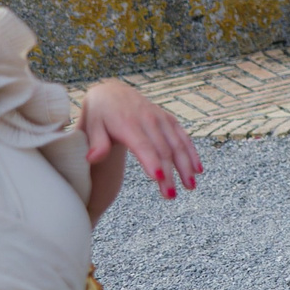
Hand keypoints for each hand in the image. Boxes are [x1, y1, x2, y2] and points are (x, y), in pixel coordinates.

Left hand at [81, 80, 201, 198]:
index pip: (143, 145)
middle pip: (163, 150)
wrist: (112, 93)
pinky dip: (192, 153)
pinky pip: (184, 138)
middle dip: (170, 174)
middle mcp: (149, 120)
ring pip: (178, 145)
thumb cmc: (99, 116)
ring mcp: (162, 119)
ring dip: (186, 166)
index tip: (159, 178)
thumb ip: (96, 143)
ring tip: (190, 187)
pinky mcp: (169, 120)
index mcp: (128, 124)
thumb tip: (93, 158)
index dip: (152, 161)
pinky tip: (198, 170)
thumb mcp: (91, 127)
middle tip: (171, 196)